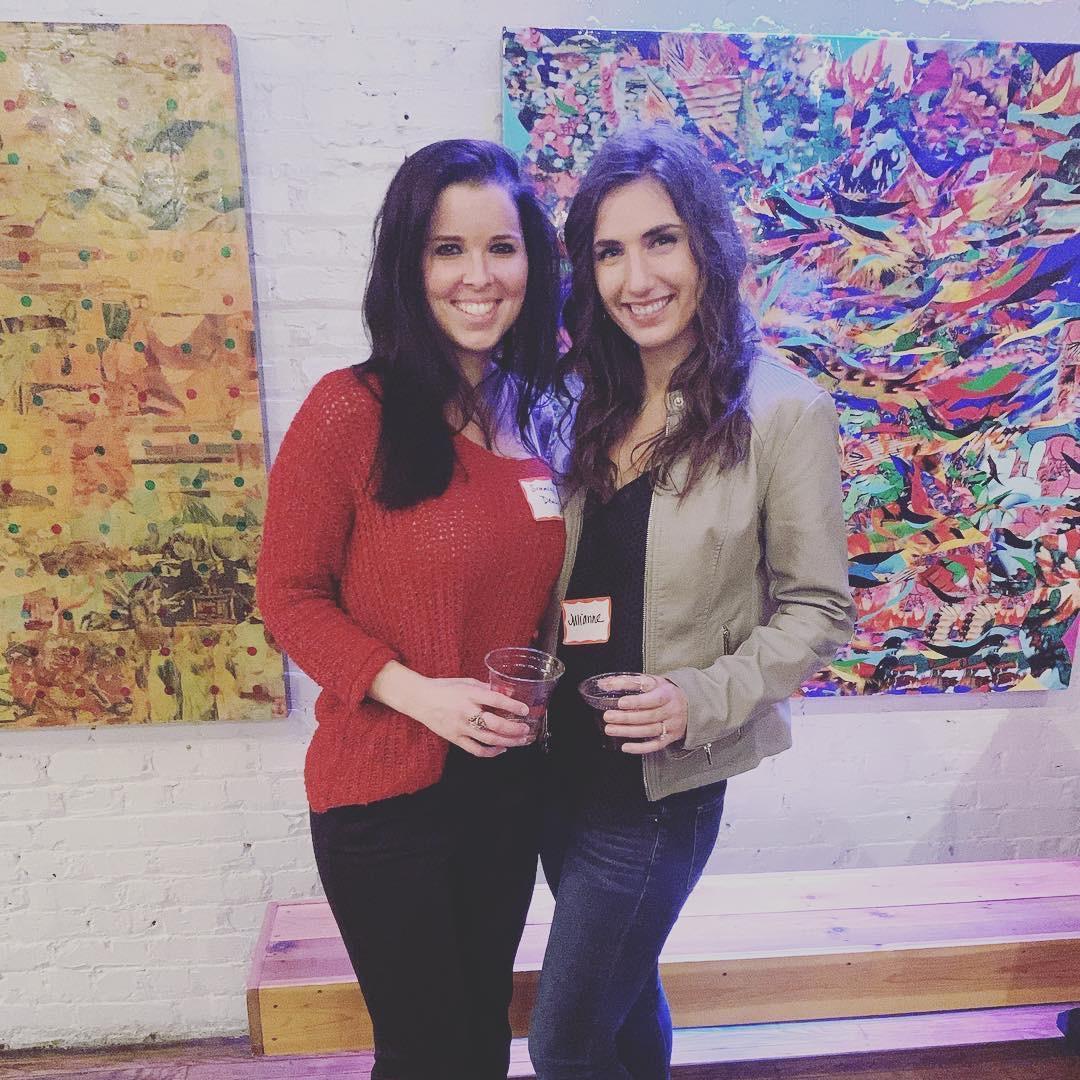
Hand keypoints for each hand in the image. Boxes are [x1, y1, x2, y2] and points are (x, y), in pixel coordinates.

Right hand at [370, 662, 534, 757]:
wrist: (419, 699)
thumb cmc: (443, 688)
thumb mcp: (466, 682)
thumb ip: (486, 688)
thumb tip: (507, 694)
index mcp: (469, 694)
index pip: (495, 700)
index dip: (512, 705)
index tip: (525, 710)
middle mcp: (466, 712)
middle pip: (494, 724)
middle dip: (514, 729)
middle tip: (526, 729)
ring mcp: (460, 727)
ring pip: (488, 739)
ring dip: (508, 742)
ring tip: (520, 741)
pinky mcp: (455, 738)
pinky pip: (476, 750)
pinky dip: (491, 752)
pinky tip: (501, 748)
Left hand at [603, 676, 687, 754]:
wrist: (690, 705)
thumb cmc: (665, 692)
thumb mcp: (652, 681)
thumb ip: (629, 681)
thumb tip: (603, 683)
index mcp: (667, 693)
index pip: (653, 698)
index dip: (637, 702)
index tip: (621, 702)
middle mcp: (671, 710)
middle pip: (648, 716)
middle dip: (626, 718)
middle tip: (608, 716)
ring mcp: (671, 725)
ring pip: (649, 730)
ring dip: (628, 731)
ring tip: (610, 729)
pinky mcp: (670, 738)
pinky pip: (655, 745)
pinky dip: (640, 748)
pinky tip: (625, 746)